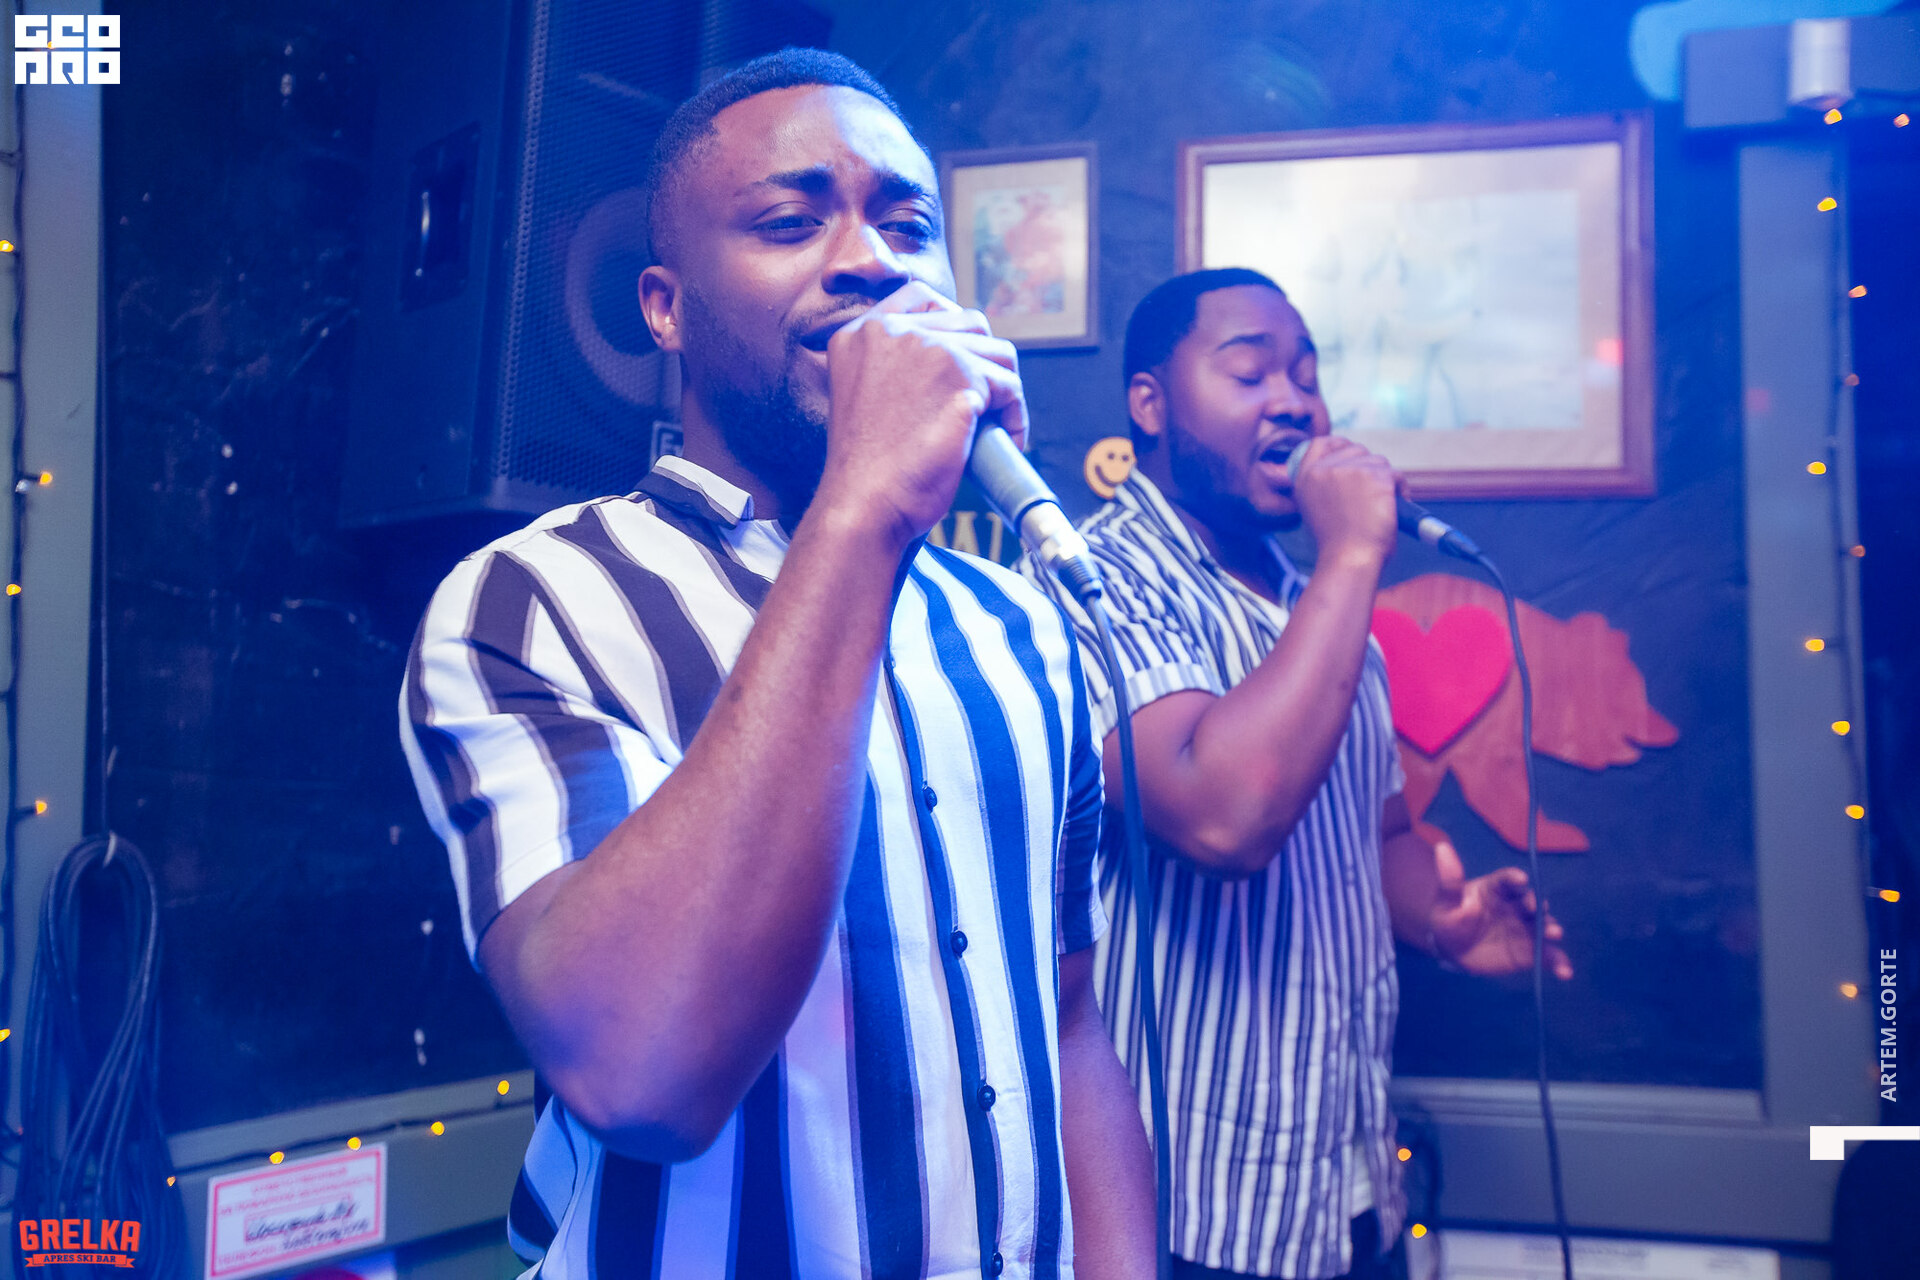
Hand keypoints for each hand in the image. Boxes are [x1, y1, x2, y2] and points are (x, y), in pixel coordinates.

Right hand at [812, 281, 1024, 550]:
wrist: (864, 504)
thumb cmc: (867, 469)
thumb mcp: (864, 397)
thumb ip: (894, 366)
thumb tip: (953, 356)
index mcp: (860, 334)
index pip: (920, 295)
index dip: (951, 323)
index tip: (964, 359)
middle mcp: (890, 331)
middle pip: (968, 322)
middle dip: (984, 362)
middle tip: (984, 404)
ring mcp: (926, 349)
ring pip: (996, 351)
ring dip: (1004, 388)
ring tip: (997, 425)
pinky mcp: (960, 376)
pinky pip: (1009, 385)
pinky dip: (1015, 415)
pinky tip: (1007, 440)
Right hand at [1288, 436, 1398, 568]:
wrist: (1349, 558)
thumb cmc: (1337, 544)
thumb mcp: (1315, 509)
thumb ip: (1324, 486)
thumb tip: (1345, 471)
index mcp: (1306, 478)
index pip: (1321, 443)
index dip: (1339, 445)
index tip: (1352, 456)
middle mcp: (1324, 469)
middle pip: (1356, 451)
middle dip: (1368, 468)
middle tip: (1370, 496)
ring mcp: (1350, 469)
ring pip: (1378, 462)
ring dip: (1385, 481)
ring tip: (1380, 506)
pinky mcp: (1375, 475)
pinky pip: (1396, 475)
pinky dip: (1400, 490)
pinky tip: (1392, 507)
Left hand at [1427, 841, 1572, 979]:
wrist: (1452, 949)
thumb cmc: (1450, 918)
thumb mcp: (1446, 901)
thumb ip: (1449, 880)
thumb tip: (1442, 847)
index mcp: (1497, 889)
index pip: (1508, 880)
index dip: (1514, 878)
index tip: (1520, 879)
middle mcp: (1517, 906)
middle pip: (1531, 902)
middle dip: (1536, 905)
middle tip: (1536, 910)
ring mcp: (1526, 928)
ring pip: (1543, 926)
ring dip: (1551, 929)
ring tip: (1555, 934)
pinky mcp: (1530, 951)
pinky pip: (1547, 956)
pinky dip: (1558, 962)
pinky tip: (1565, 972)